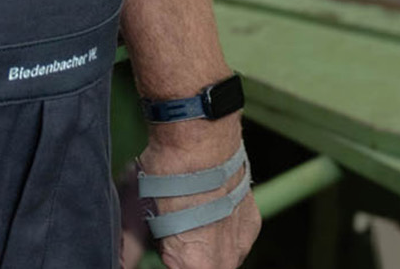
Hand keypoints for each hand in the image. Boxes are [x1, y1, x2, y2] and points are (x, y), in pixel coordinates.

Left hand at [136, 131, 259, 268]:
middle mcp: (223, 261)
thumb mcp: (147, 214)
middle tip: (178, 229)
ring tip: (196, 214)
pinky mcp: (253, 225)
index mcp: (194, 264)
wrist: (199, 144)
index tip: (165, 241)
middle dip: (191, 254)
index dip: (170, 254)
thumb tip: (152, 245)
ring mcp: (241, 244)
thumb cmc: (168, 176)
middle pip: (205, 266)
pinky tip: (213, 205)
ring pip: (224, 256)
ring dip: (210, 244)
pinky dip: (226, 227)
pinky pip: (237, 237)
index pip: (178, 267)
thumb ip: (157, 241)